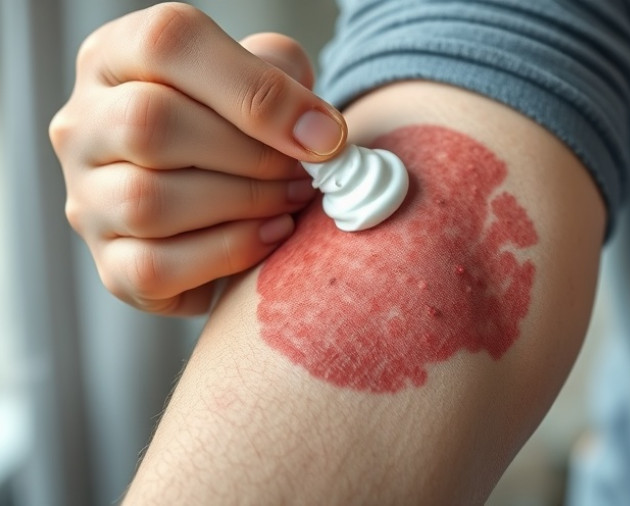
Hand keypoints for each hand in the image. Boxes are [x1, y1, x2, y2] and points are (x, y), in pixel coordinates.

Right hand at [49, 3, 346, 314]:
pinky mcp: (110, 265)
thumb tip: (315, 134)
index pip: (168, 45)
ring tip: (292, 200)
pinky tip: (271, 234)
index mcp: (117, 57)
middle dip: (251, 155)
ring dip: (244, 204)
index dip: (255, 90)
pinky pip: (156, 266)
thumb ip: (285, 85)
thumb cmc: (245, 126)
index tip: (323, 133)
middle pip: (149, 124)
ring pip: (147, 201)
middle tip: (307, 173)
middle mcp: (83, 125)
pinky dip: (230, 251)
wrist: (230, 195)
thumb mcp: (266, 78)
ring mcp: (86, 199)